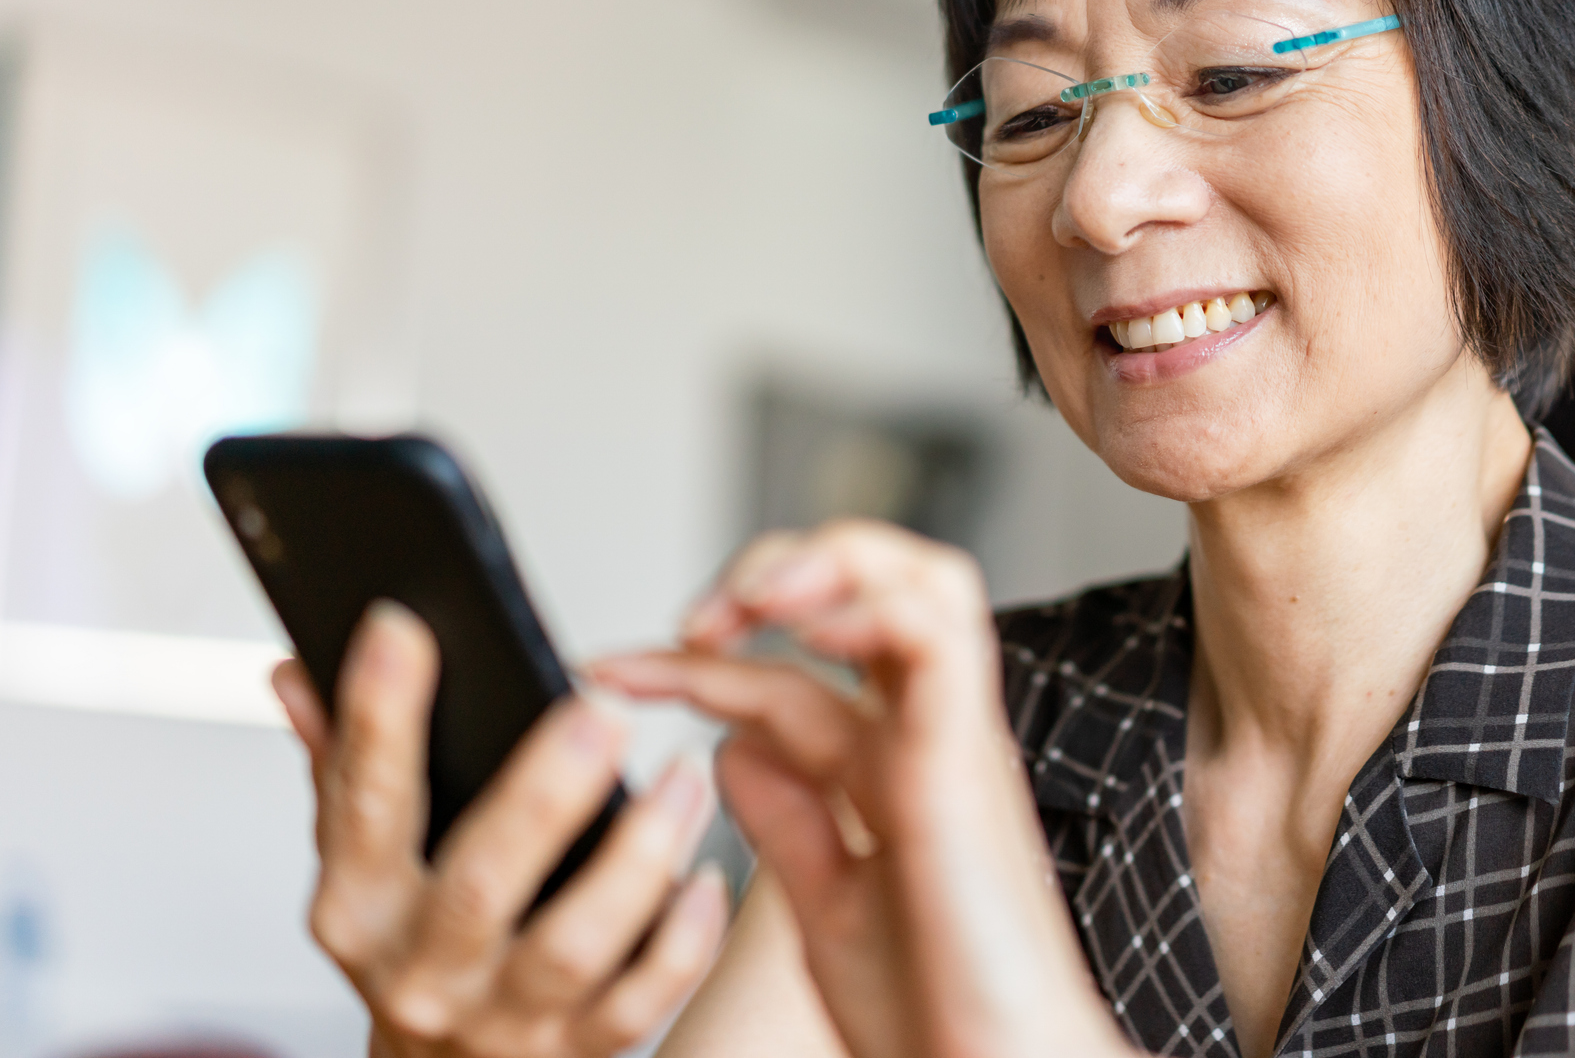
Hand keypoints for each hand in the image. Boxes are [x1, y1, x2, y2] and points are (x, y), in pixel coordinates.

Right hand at [272, 601, 727, 1057]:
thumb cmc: (413, 950)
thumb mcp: (363, 864)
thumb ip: (343, 766)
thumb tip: (298, 671)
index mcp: (360, 906)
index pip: (362, 802)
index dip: (378, 714)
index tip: (403, 628)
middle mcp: (423, 969)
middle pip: (480, 882)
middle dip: (544, 794)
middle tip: (602, 711)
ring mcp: (501, 1019)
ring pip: (574, 945)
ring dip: (639, 856)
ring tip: (684, 779)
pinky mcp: (576, 1052)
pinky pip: (642, 1000)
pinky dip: (682, 938)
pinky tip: (706, 876)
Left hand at [590, 522, 1130, 1057]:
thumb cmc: (934, 1012)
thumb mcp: (829, 907)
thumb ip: (790, 823)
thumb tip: (730, 746)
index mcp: (891, 773)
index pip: (788, 675)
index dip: (693, 663)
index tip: (608, 674)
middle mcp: (925, 739)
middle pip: (874, 588)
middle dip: (773, 570)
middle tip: (692, 619)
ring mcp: (951, 740)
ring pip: (919, 581)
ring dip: (824, 563)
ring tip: (746, 598)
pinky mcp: (966, 757)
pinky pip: (936, 634)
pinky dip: (868, 605)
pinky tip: (804, 628)